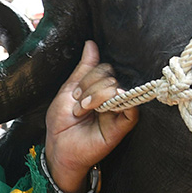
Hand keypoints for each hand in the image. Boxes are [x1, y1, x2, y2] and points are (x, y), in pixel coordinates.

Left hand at [44, 40, 138, 192]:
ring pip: (117, 87)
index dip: (88, 76)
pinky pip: (131, 106)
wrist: (59, 148)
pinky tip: (100, 110)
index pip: (104, 68)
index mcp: (99, 88)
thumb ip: (83, 68)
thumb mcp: (68, 91)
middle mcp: (112, 96)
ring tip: (83, 111)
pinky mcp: (124, 124)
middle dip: (89, 87)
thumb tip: (91, 44)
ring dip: (95, 97)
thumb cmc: (62, 123)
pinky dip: (114, 103)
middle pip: (110, 76)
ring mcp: (119, 109)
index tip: (74, 94)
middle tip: (78, 105)